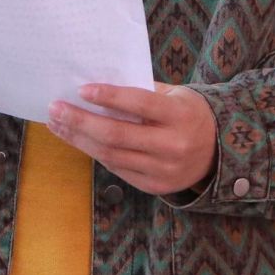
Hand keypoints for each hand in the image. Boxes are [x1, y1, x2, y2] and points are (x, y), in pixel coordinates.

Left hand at [45, 83, 216, 195]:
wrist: (219, 152)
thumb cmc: (189, 114)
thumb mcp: (175, 95)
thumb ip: (142, 92)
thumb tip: (97, 88)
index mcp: (179, 115)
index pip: (139, 104)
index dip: (109, 96)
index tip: (81, 89)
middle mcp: (172, 145)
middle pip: (117, 134)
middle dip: (80, 121)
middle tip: (55, 109)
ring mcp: (163, 170)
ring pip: (111, 155)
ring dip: (79, 139)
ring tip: (57, 124)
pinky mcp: (155, 187)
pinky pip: (117, 168)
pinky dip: (94, 152)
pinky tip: (78, 139)